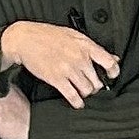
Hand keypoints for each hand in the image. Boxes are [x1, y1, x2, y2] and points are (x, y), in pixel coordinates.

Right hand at [0, 22, 118, 105]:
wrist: (25, 39)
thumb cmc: (48, 35)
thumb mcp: (74, 35)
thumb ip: (92, 48)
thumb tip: (112, 57)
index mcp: (85, 45)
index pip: (109, 62)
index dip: (113, 72)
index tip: (111, 76)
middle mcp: (79, 58)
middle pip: (97, 81)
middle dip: (95, 86)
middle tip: (90, 85)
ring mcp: (68, 69)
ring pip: (87, 90)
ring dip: (85, 93)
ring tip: (81, 91)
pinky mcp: (57, 79)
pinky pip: (73, 96)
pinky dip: (77, 102)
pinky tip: (77, 102)